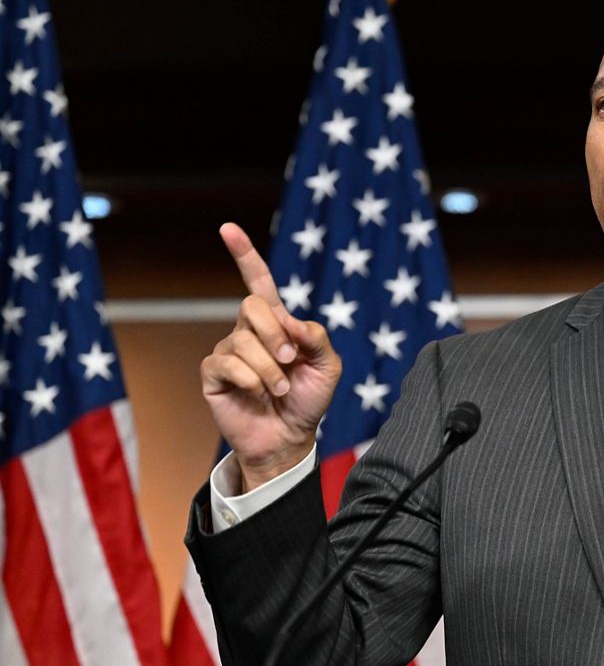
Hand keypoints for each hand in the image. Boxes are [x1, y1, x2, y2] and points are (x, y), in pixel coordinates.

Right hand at [200, 223, 342, 491]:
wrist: (290, 437)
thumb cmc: (309, 400)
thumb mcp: (327, 366)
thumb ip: (316, 337)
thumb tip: (290, 320)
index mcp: (276, 323)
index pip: (257, 282)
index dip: (244, 255)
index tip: (228, 228)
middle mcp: (248, 332)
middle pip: (252, 306)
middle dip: (275, 334)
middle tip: (290, 361)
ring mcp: (228, 351)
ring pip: (243, 341)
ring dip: (270, 369)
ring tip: (279, 389)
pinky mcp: (213, 374)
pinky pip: (227, 364)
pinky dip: (251, 380)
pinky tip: (259, 394)